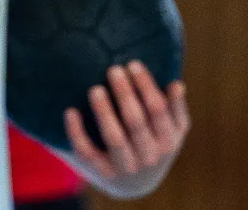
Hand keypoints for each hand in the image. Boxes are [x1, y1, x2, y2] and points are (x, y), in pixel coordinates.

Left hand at [63, 61, 188, 198]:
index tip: (132, 64)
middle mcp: (150, 156)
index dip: (146, 87)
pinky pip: (87, 152)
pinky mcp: (102, 171)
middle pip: (136, 122)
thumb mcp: (170, 131)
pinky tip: (70, 111)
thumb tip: (177, 84)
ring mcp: (126, 166)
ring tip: (95, 89)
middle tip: (113, 69)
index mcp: (168, 141)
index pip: (158, 110)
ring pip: (115, 138)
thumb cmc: (151, 143)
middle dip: (125, 94)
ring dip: (104, 112)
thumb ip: (174, 109)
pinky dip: (77, 133)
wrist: (133, 183)